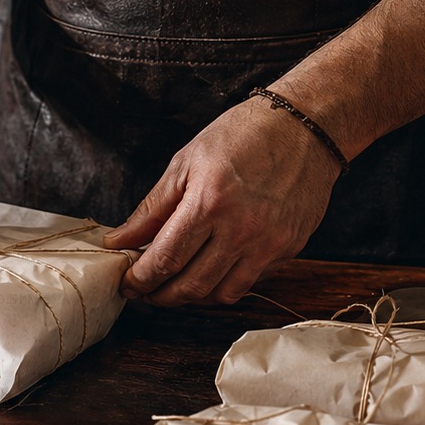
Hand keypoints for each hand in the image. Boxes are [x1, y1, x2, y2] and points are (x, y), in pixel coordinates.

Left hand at [102, 97, 342, 305]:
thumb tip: (119, 240)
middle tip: (144, 290)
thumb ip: (152, 208)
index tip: (127, 282)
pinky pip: (248, 282)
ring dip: (190, 297)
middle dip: (160, 295)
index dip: (140, 279)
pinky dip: (222, 284)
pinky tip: (208, 270)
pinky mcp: (288, 249)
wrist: (305, 128)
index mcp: (209, 203)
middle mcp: (241, 229)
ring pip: (220, 294)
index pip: (165, 259)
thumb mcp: (186, 163)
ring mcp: (268, 243)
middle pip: (191, 286)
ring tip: (172, 284)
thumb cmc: (242, 135)